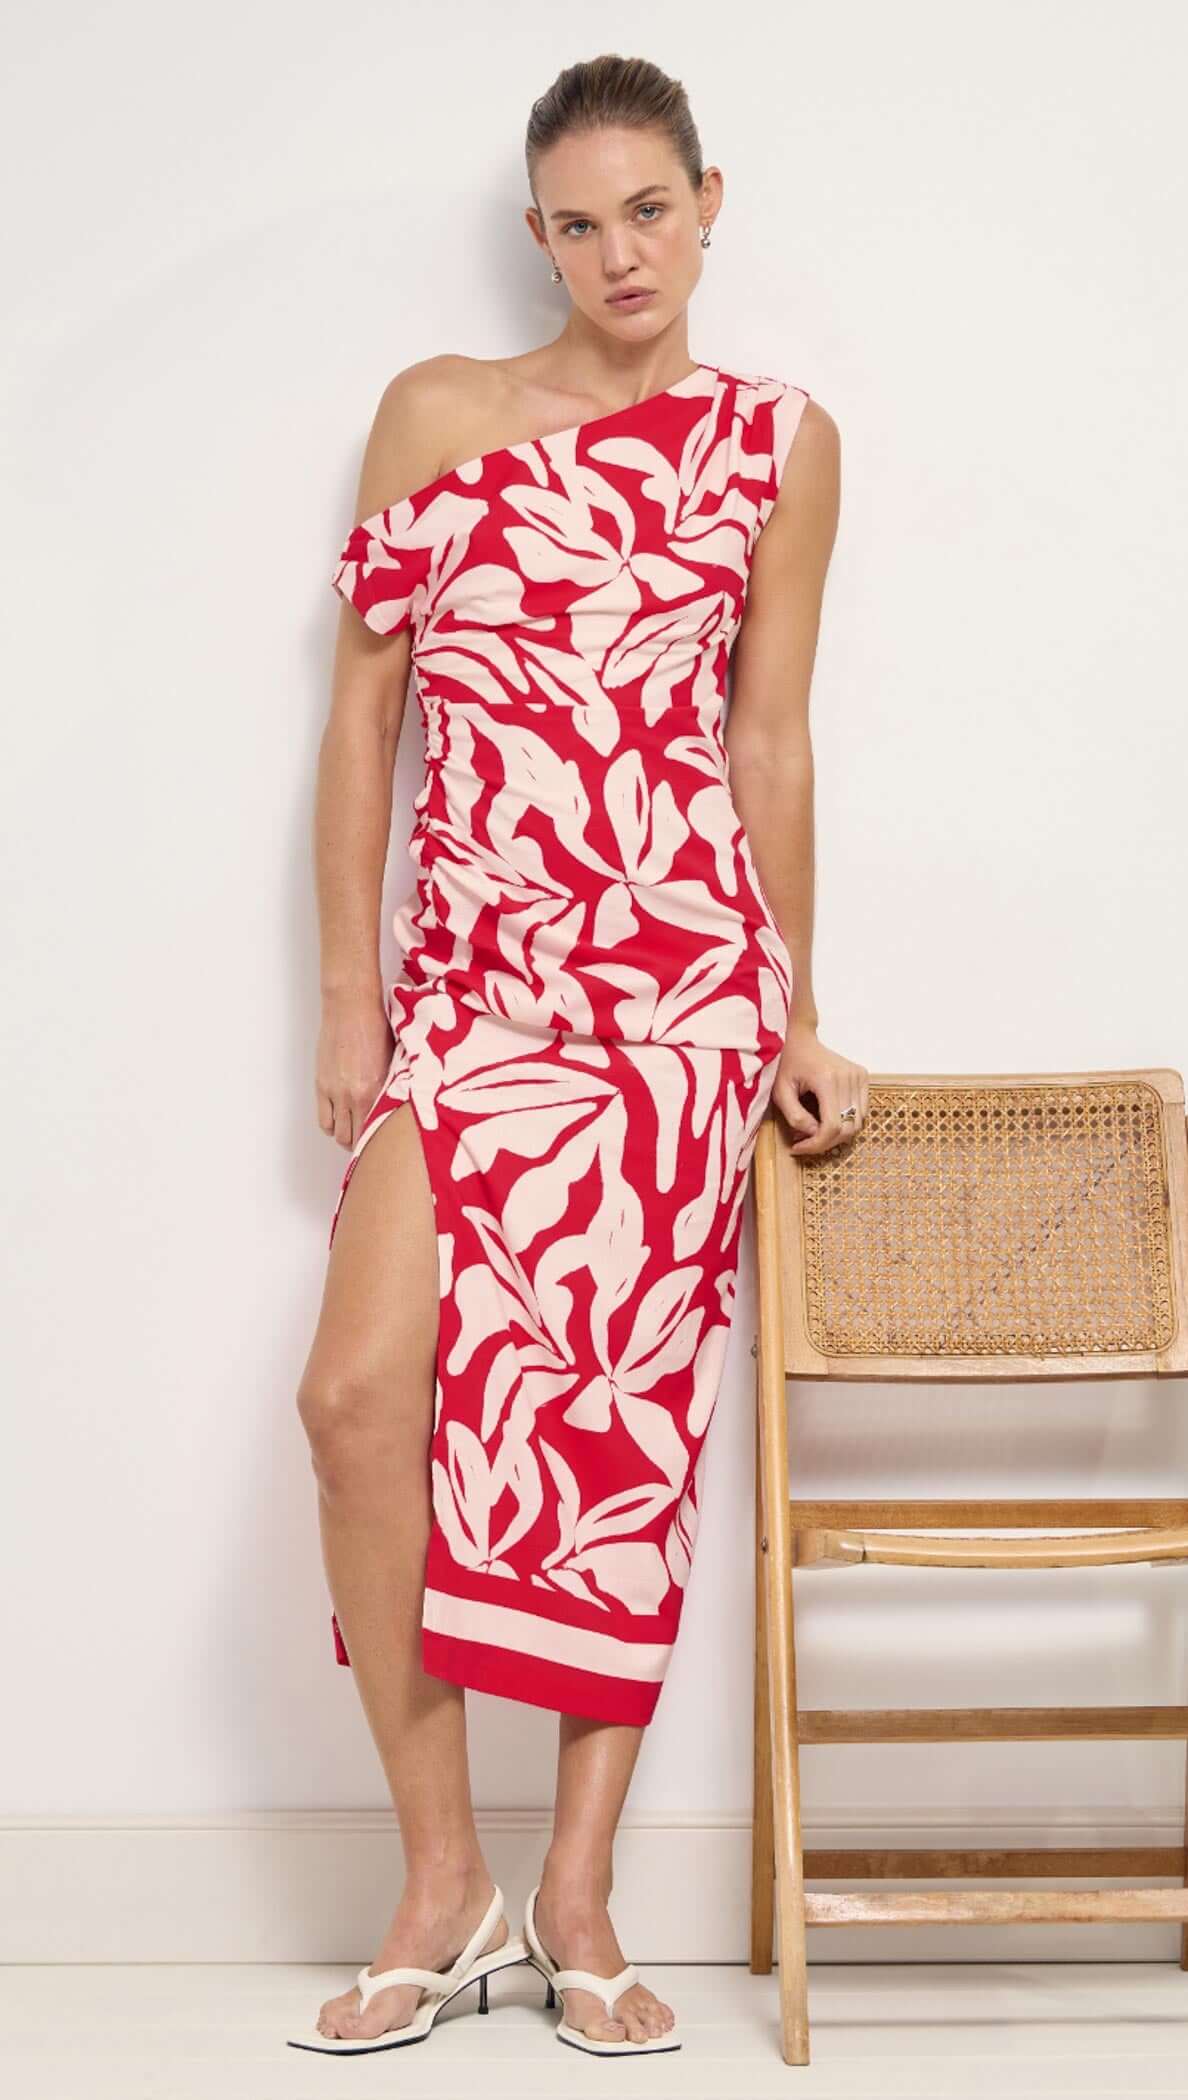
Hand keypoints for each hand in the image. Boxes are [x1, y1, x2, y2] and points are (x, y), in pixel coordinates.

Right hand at [315, 987, 393, 1149]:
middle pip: (354, 1138)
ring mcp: (335, 1092)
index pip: (377, 1131)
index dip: (380, 1143)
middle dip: (361, 1144)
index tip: (385, 1145)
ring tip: (353, 1133)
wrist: (351, 1007)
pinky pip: (323, 1119)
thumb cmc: (377, 1027)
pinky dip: (331, 1126)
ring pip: (337, 1133)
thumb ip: (394, 1087)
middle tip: (368, 1143)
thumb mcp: (394, 1060)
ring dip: (345, 1137)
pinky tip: (339, 1121)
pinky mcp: (321, 1085)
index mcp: (378, 1090)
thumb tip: (398, 1105)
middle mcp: (355, 1095)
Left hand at [771, 1020, 869, 1156]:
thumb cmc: (786, 1063)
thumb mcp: (780, 1091)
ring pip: (857, 1123)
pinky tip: (826, 1118)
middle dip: (826, 1143)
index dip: (817, 1144)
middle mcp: (849, 1077)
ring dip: (836, 1135)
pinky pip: (861, 1112)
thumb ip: (795, 1116)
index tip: (798, 1148)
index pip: (832, 1126)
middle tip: (804, 1143)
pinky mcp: (863, 1077)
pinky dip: (846, 1122)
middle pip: (848, 1128)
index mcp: (828, 1080)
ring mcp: (859, 1076)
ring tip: (814, 1131)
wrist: (799, 1039)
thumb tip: (813, 1135)